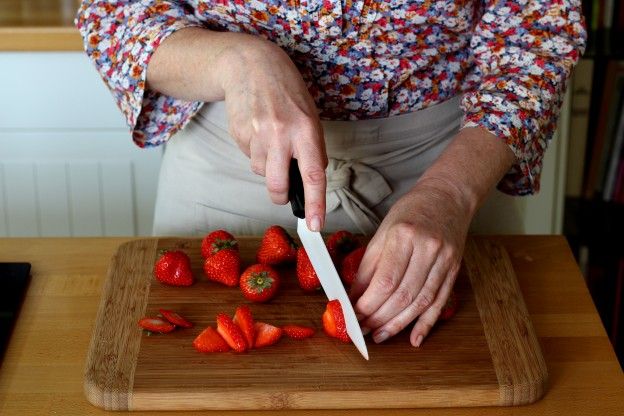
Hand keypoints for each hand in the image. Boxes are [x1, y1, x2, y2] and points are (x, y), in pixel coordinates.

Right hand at [219, 35, 326, 230]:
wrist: (251, 65)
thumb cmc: (286, 92)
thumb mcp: (310, 115)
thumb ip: (312, 147)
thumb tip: (311, 178)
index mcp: (306, 129)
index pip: (313, 174)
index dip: (315, 203)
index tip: (315, 225)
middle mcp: (281, 133)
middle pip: (277, 185)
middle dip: (280, 195)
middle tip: (283, 192)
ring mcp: (256, 134)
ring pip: (260, 172)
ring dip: (266, 165)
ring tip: (269, 138)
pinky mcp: (238, 133)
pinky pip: (248, 157)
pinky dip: (254, 151)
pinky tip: (256, 130)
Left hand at [349, 178, 472, 346]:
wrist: (448, 197)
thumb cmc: (411, 212)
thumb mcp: (382, 231)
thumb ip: (368, 266)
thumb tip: (354, 297)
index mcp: (403, 235)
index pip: (384, 280)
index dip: (367, 304)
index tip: (353, 316)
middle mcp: (427, 248)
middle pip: (402, 295)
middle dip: (379, 318)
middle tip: (363, 330)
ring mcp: (445, 260)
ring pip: (421, 302)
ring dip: (398, 324)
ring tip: (380, 336)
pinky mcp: (454, 270)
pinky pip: (440, 302)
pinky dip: (426, 323)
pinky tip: (414, 338)